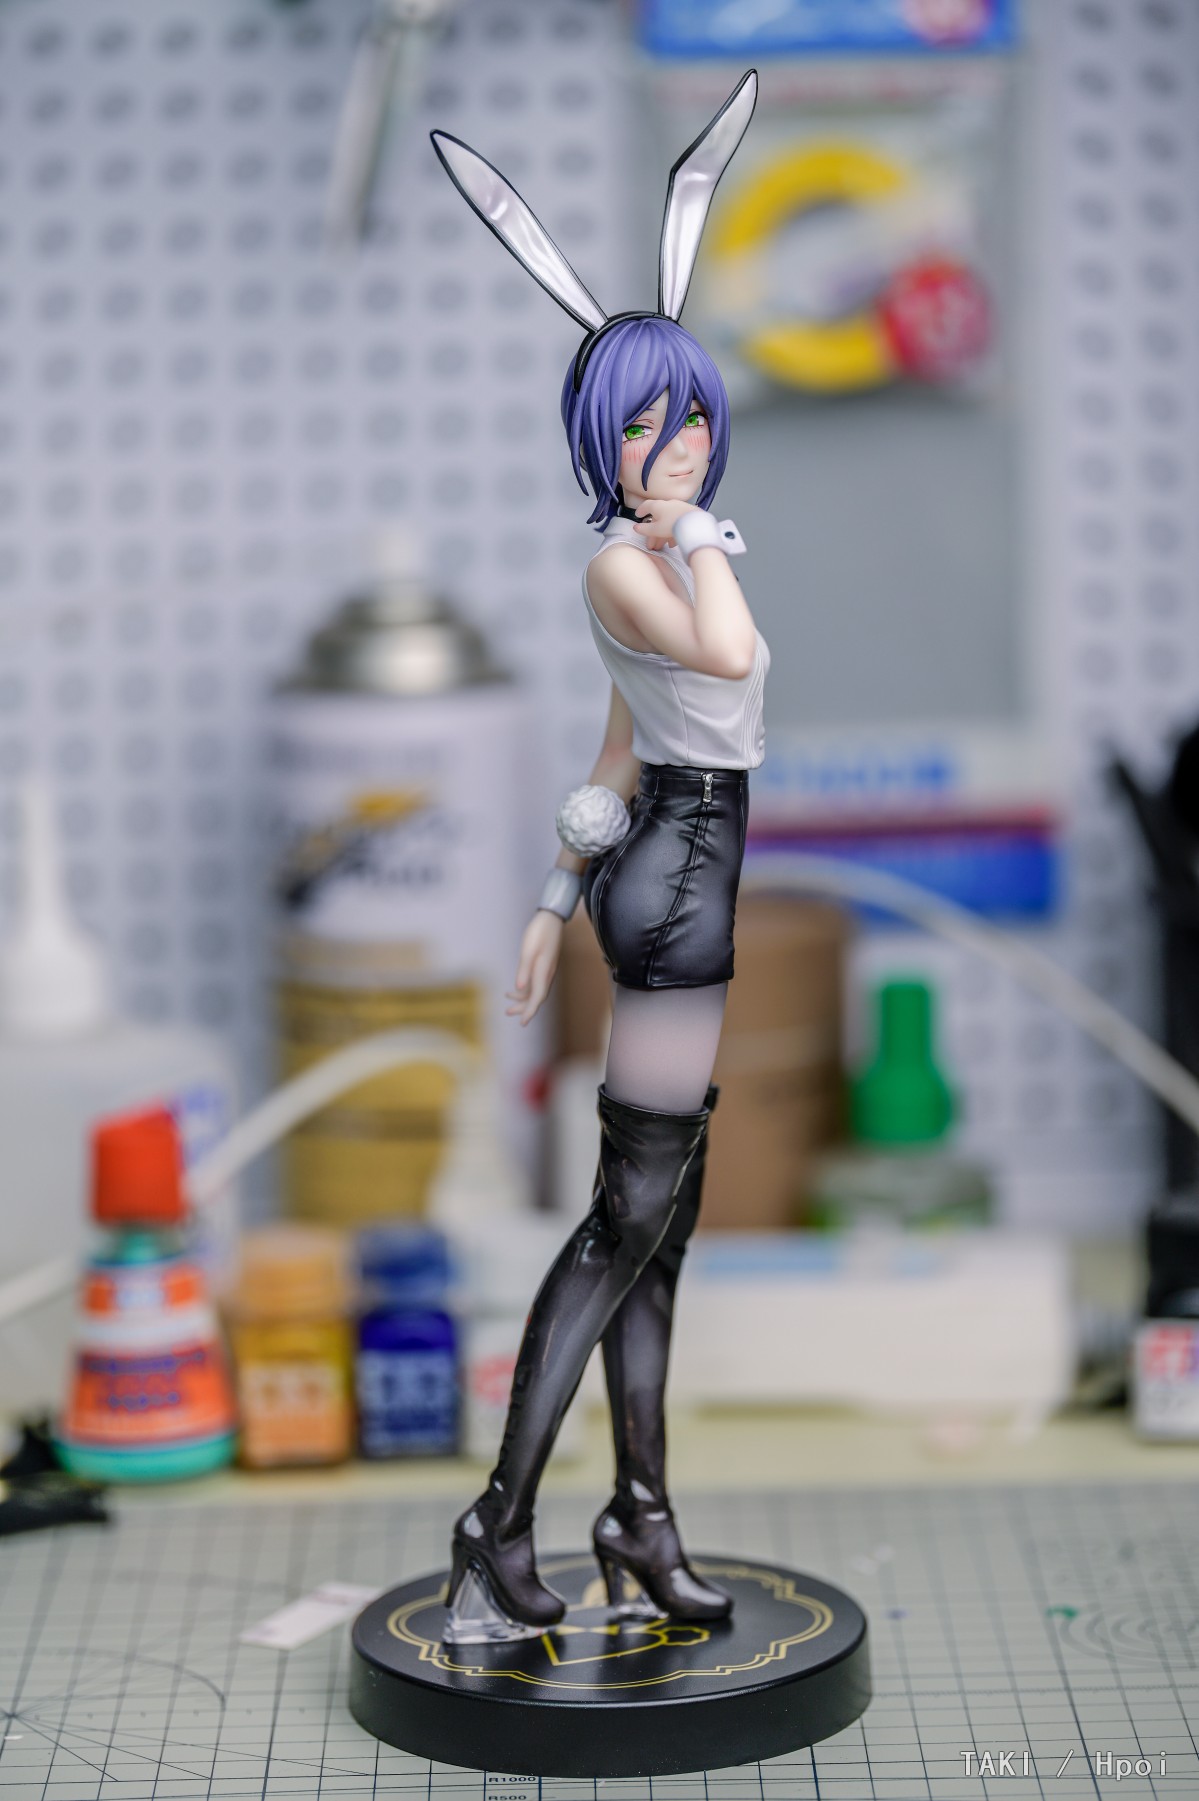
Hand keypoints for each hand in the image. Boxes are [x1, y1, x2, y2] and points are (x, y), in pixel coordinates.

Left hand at [506, 909, 563, 1025]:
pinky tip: (514, 988)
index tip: (522, 1022)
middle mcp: (547, 974)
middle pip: (536, 998)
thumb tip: (520, 988)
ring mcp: (546, 970)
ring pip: (535, 991)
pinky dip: (524, 988)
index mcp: (543, 972)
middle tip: (508, 1013)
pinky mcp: (543, 965)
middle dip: (523, 1008)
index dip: (530, 1011)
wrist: (551, 918)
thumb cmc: (539, 932)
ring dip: (522, 998)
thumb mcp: (528, 950)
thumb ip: (524, 970)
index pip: (537, 997)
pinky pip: (535, 983)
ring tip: (507, 1002)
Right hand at [633, 498, 697, 551]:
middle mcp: (668, 505)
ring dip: (662, 534)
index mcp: (658, 506)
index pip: (646, 505)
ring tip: (661, 546)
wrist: (695, 523)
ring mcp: (679, 509)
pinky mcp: (688, 515)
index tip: (638, 515)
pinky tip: (672, 543)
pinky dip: (672, 532)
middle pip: (657, 518)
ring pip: (667, 522)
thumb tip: (636, 527)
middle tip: (650, 543)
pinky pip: (676, 523)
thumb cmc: (673, 525)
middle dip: (653, 531)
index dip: (641, 510)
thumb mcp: (656, 530)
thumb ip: (645, 529)